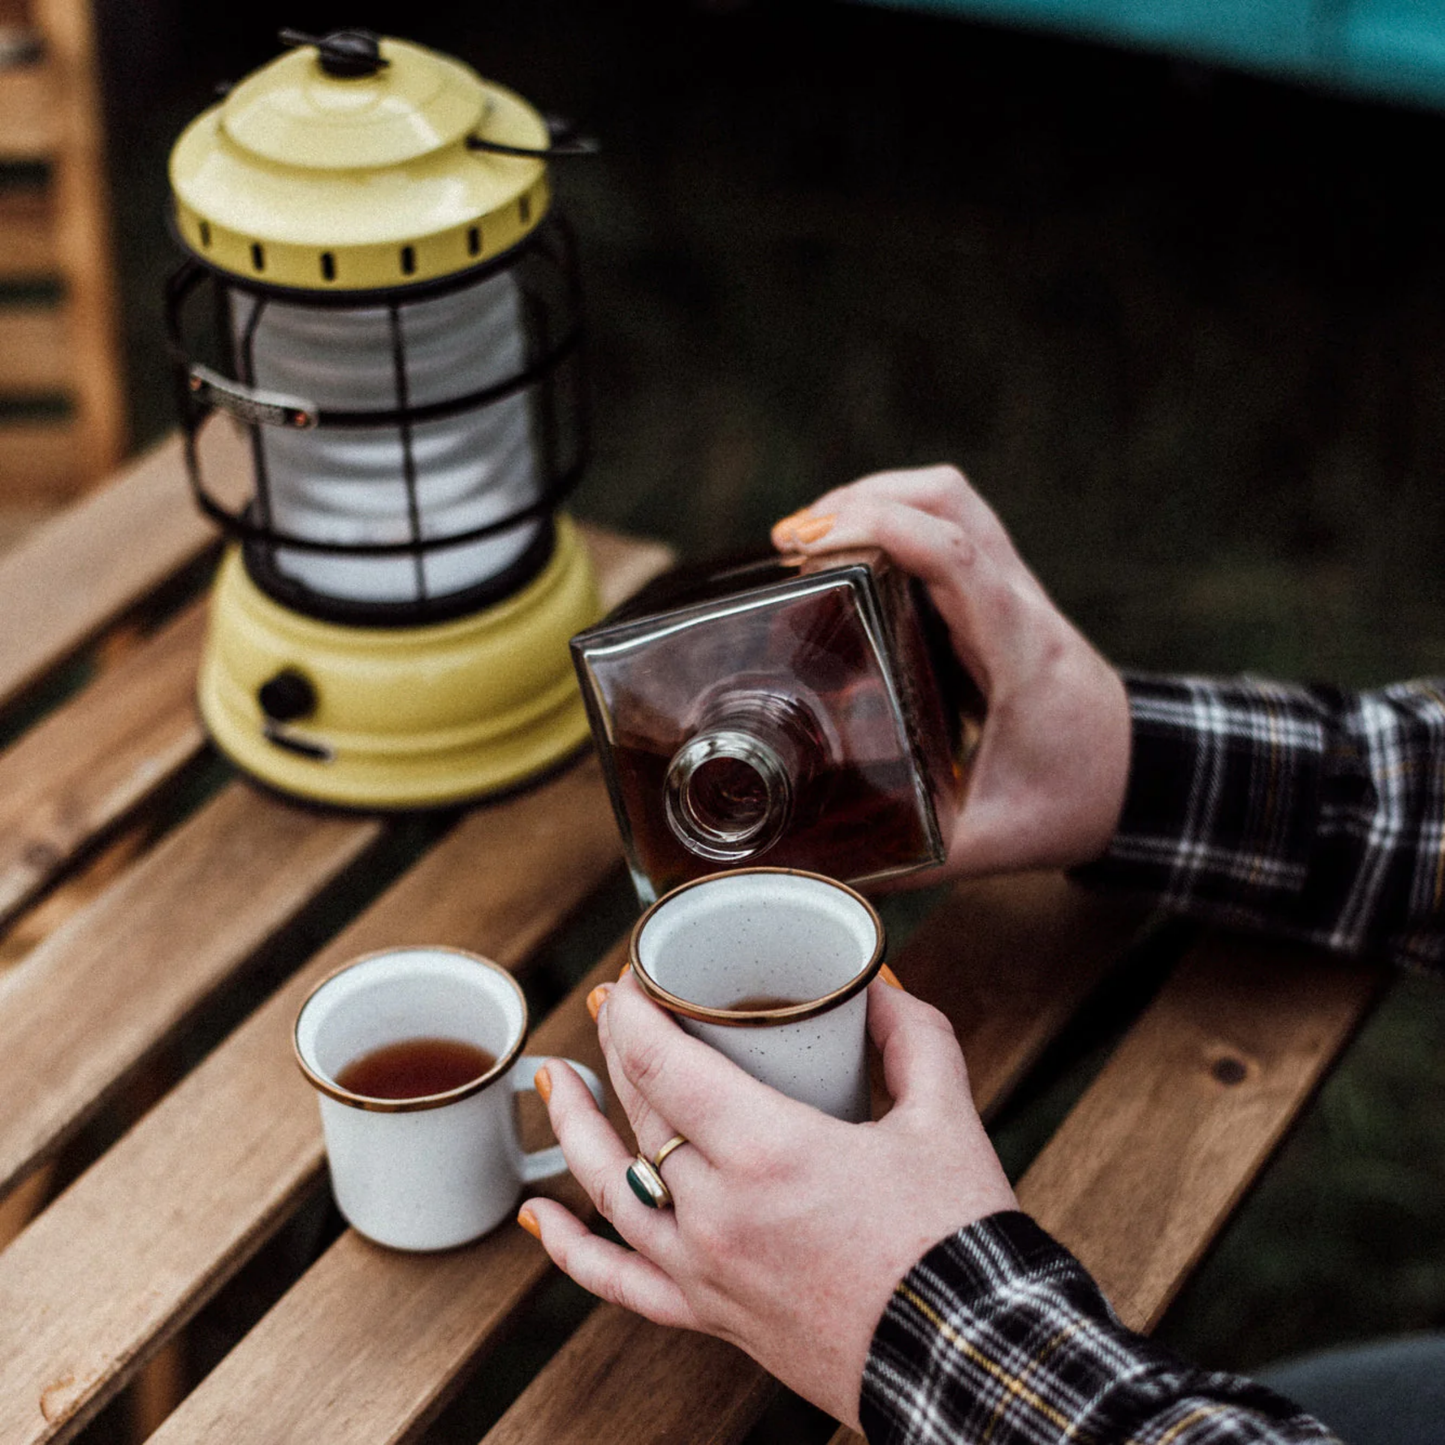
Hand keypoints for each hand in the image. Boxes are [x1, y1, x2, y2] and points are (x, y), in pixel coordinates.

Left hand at [519, 973, 1016, 1430]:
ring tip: (554, 1080)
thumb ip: (911, 1038)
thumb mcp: (946, 1118)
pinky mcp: (713, 1317)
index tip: (631, 977)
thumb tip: (874, 989)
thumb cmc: (958, 1242)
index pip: (663, 1064)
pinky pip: (620, 1284)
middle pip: (638, 1113)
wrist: (970, 1363)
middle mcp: (719, 1213)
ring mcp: (707, 1271)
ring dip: (574, 1128)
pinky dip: (572, 1250)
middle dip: (617, 1048)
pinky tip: (541, 1217)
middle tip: (614, 1005)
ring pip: (611, 1188)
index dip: (633, 1013)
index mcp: (770, 1153)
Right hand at [772, 465, 1130, 875]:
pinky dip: (894, 518)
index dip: (881, 530)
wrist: (1142, 777)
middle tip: (793, 543)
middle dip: (862, 499)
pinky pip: (950, 525)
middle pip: (949, 499)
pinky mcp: (1000, 593)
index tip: (811, 544)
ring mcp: (1013, 589)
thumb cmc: (1074, 804)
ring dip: (877, 497)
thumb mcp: (990, 846)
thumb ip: (912, 863)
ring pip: (950, 498)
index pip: (957, 557)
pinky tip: (850, 556)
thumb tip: (827, 874)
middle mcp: (1019, 604)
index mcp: (1019, 653)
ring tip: (809, 537)